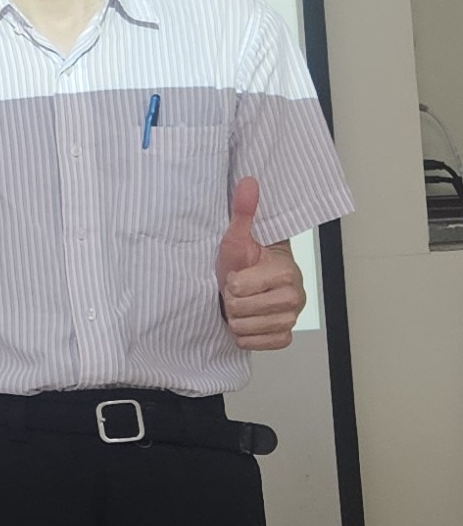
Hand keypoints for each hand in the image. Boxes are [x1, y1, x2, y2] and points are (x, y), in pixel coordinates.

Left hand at [216, 177, 304, 349]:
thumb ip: (243, 211)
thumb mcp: (236, 236)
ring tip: (243, 302)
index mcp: (285, 272)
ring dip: (236, 318)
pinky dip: (245, 335)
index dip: (230, 282)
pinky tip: (249, 319)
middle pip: (239, 311)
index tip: (239, 273)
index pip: (238, 288)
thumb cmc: (243, 261)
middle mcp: (295, 297)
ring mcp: (291, 319)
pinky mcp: (284, 337)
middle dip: (232, 301)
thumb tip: (248, 181)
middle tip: (239, 290)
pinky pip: (254, 343)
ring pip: (243, 329)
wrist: (250, 284)